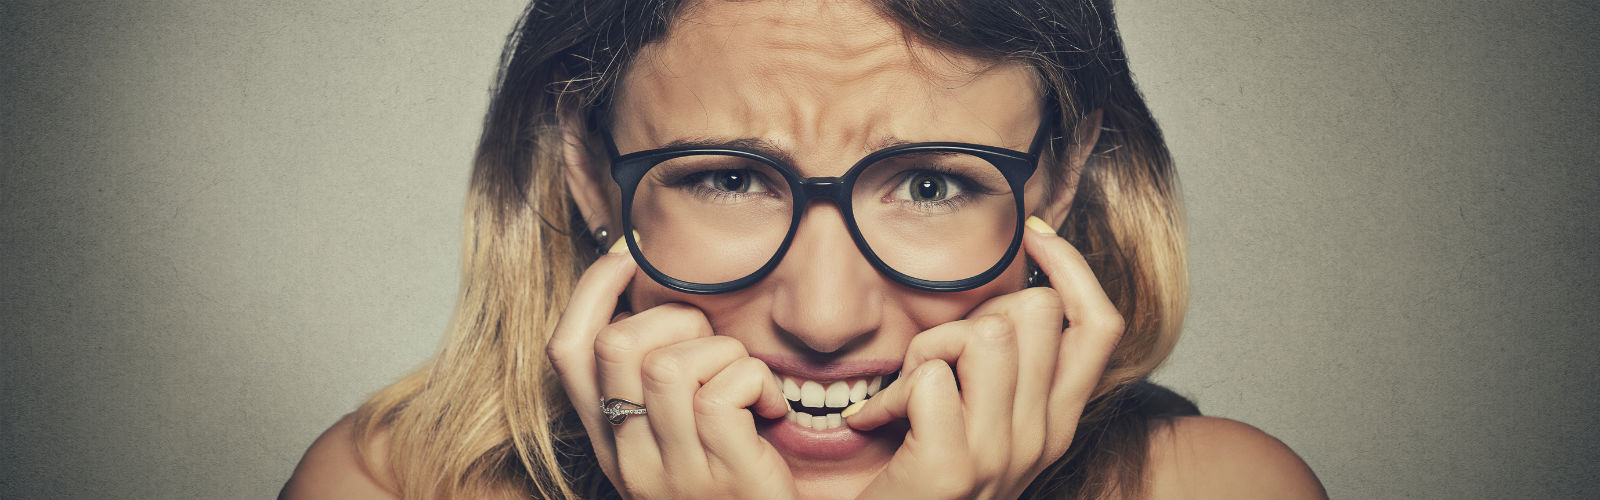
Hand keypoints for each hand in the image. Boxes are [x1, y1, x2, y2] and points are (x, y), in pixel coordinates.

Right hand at [545, 249, 796, 498]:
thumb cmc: (731, 485)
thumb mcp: (674, 439)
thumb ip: (655, 386)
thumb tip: (652, 303)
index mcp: (609, 442)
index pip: (567, 353)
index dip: (590, 291)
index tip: (628, 256)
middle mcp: (629, 460)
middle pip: (616, 347)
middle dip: (674, 318)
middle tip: (713, 342)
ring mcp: (674, 474)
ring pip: (671, 366)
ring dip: (721, 351)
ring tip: (744, 378)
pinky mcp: (726, 478)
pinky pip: (724, 393)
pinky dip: (757, 381)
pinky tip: (771, 406)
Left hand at [845, 219, 1125, 498]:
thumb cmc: (921, 482)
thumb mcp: (985, 421)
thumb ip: (1009, 367)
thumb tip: (1023, 286)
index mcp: (1056, 422)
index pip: (1101, 325)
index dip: (1073, 270)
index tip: (1034, 238)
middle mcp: (1041, 439)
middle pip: (1034, 314)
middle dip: (973, 318)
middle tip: (932, 365)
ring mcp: (999, 457)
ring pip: (984, 336)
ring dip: (928, 351)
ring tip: (903, 394)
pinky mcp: (948, 471)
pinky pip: (929, 381)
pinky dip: (888, 393)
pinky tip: (870, 422)